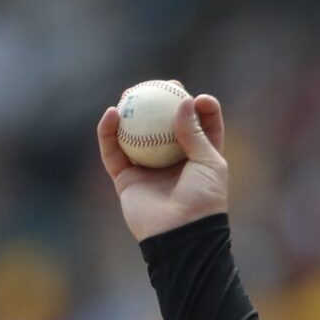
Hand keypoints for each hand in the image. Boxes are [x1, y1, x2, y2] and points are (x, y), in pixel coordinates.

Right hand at [96, 87, 228, 241]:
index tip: (197, 98)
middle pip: (165, 126)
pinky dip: (109, 131)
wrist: (181, 234)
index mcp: (201, 159)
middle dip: (163, 103)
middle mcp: (173, 162)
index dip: (201, 110)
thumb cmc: (203, 201)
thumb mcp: (210, 164)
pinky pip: (113, 150)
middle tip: (164, 85)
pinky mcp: (125, 177)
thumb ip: (196, 133)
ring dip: (132, 111)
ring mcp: (148, 169)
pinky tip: (112, 114)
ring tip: (132, 92)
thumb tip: (186, 102)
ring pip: (136, 134)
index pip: (202, 128)